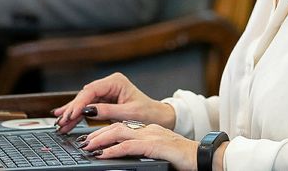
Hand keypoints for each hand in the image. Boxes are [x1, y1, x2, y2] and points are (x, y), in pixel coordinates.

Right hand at [53, 73, 175, 133]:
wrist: (158, 117)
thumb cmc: (148, 113)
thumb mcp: (129, 114)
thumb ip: (108, 111)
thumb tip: (89, 110)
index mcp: (116, 81)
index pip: (92, 90)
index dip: (79, 103)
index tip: (71, 114)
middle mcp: (109, 84)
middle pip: (85, 96)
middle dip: (72, 109)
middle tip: (61, 121)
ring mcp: (106, 92)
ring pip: (84, 102)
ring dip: (72, 114)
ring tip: (60, 124)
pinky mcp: (104, 101)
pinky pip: (88, 108)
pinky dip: (78, 115)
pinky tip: (66, 119)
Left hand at [79, 121, 198, 170]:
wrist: (204, 157)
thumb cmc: (185, 158)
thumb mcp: (160, 153)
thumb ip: (145, 153)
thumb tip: (127, 160)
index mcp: (149, 131)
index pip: (122, 127)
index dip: (104, 132)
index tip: (91, 140)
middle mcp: (149, 130)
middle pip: (117, 127)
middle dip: (97, 134)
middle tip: (83, 143)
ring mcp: (152, 136)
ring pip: (119, 133)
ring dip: (100, 139)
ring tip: (87, 147)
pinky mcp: (155, 146)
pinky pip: (130, 146)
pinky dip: (114, 150)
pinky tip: (103, 155)